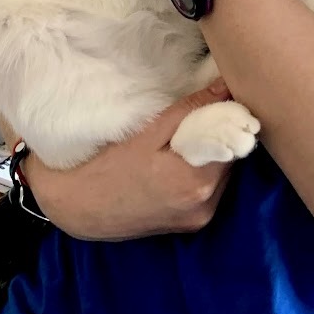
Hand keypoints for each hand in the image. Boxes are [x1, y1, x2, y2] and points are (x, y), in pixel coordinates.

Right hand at [21, 81, 237, 239]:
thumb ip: (191, 110)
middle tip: (205, 116)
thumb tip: (226, 86)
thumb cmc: (109, 166)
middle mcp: (205, 206)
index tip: (222, 103)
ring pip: (223, 177)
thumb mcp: (149, 132)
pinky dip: (204, 173)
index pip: (234, 143)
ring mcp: (199, 219)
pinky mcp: (191, 226)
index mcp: (196, 182)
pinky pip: (211, 192)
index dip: (231, 120)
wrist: (79, 208)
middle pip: (231, 161)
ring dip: (215, 156)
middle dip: (223, 137)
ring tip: (192, 138)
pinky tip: (185, 161)